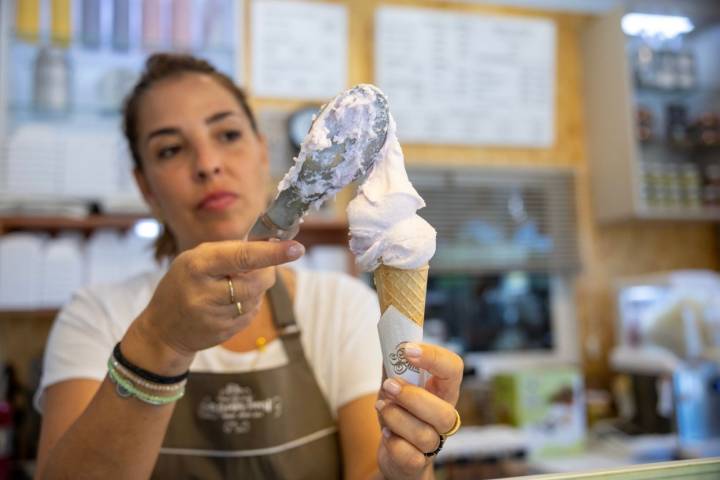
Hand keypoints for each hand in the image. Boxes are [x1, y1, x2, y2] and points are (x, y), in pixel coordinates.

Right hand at [129, 240, 304, 363]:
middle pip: (258, 279)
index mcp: (198, 265)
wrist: (164, 328)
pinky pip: (252, 312)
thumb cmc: (185, 282)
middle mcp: (205, 292)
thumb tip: (274, 243)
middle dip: (266, 270)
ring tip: (231, 287)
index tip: (297, 249)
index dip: (272, 252)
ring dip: (255, 288)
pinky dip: (248, 303)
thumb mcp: (198, 258)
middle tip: (254, 267)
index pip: (242, 257)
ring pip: (258, 296)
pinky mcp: (225, 332)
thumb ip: (233, 250)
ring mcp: (215, 316)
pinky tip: (228, 304)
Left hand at [375, 343, 462, 479]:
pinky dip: (394, 444)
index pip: (453, 369)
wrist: (395, 450)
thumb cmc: (399, 408)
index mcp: (443, 390)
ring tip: (382, 406)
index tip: (407, 350)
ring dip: (396, 418)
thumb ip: (393, 359)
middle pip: (443, 412)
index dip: (433, 358)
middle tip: (389, 386)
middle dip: (412, 397)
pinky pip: (411, 457)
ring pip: (425, 435)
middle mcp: (444, 417)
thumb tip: (386, 326)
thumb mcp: (395, 379)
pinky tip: (386, 434)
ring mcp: (434, 442)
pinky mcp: (418, 463)